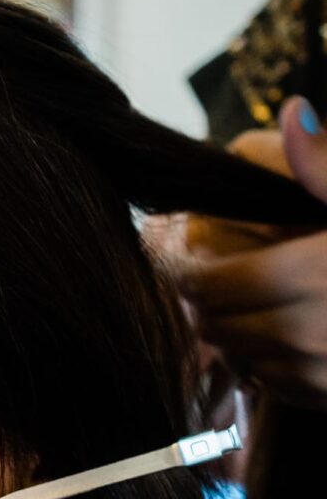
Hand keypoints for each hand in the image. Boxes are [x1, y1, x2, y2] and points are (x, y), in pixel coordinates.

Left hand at [171, 96, 326, 411]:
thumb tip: (293, 112)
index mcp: (316, 274)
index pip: (208, 283)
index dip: (185, 269)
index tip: (185, 254)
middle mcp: (312, 331)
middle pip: (213, 324)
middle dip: (202, 302)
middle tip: (205, 278)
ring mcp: (322, 372)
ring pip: (236, 357)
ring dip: (228, 333)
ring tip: (237, 304)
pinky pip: (271, 386)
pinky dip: (260, 362)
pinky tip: (277, 334)